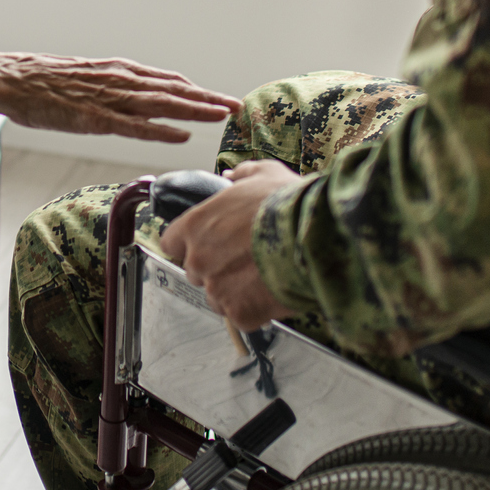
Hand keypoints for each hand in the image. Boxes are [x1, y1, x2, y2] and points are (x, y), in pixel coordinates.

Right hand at [0, 50, 239, 142]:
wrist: (12, 78)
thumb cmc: (44, 82)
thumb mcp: (87, 79)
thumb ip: (113, 88)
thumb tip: (133, 100)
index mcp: (119, 71)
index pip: (167, 81)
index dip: (196, 91)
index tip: (220, 99)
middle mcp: (119, 80)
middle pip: (172, 90)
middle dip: (206, 98)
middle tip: (236, 104)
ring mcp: (107, 98)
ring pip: (160, 103)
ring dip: (193, 109)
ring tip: (220, 114)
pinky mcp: (92, 116)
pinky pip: (132, 125)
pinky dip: (158, 129)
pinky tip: (179, 134)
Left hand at [160, 159, 305, 329]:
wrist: (315, 237)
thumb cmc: (288, 203)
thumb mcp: (264, 173)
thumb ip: (241, 175)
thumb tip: (230, 176)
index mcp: (195, 225)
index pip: (173, 243)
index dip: (190, 244)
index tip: (208, 243)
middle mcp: (198, 260)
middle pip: (196, 272)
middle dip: (215, 268)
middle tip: (244, 259)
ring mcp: (217, 289)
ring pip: (216, 297)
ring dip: (233, 291)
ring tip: (261, 277)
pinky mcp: (239, 313)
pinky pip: (240, 316)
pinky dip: (253, 309)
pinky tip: (271, 292)